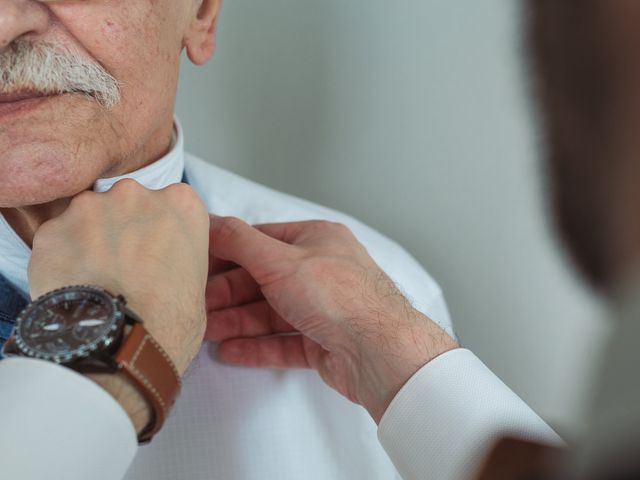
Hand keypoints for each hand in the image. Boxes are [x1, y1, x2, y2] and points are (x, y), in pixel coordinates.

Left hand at [29, 180, 209, 430]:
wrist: (119, 346)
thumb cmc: (168, 323)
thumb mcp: (197, 283)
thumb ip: (178, 256)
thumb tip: (160, 264)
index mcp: (182, 204)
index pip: (171, 205)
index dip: (161, 232)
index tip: (157, 252)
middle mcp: (136, 194)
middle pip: (128, 204)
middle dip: (125, 230)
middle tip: (126, 269)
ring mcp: (90, 208)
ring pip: (89, 218)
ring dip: (92, 241)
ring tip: (97, 281)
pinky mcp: (53, 229)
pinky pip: (58, 238)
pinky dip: (63, 258)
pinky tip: (74, 286)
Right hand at [207, 216, 457, 422]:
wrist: (378, 351)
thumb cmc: (337, 296)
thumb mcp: (279, 260)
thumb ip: (239, 242)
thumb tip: (209, 221)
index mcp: (317, 240)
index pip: (262, 240)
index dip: (228, 253)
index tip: (198, 266)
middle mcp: (321, 271)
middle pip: (264, 280)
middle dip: (229, 294)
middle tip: (199, 306)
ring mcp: (324, 308)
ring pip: (271, 312)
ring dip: (238, 321)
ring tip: (206, 333)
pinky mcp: (324, 342)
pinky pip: (283, 341)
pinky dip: (257, 345)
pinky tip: (230, 351)